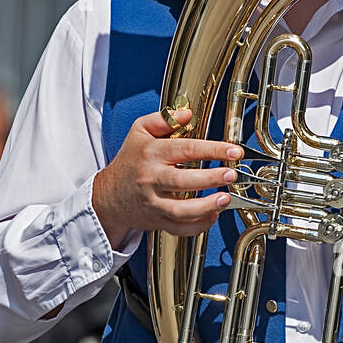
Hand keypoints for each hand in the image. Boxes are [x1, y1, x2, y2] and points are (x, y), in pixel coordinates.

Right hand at [91, 107, 241, 249]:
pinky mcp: (158, 221)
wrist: (109, 195)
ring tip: (226, 198)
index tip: (233, 150)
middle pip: (183, 181)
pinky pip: (180, 228)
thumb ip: (163, 119)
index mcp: (151, 154)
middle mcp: (152, 179)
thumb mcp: (139, 131)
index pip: (186, 149)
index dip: (213, 150)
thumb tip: (186, 113)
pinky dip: (198, 225)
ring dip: (206, 206)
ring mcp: (155, 203)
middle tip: (231, 173)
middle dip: (211, 178)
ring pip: (181, 210)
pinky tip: (213, 215)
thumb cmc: (130, 161)